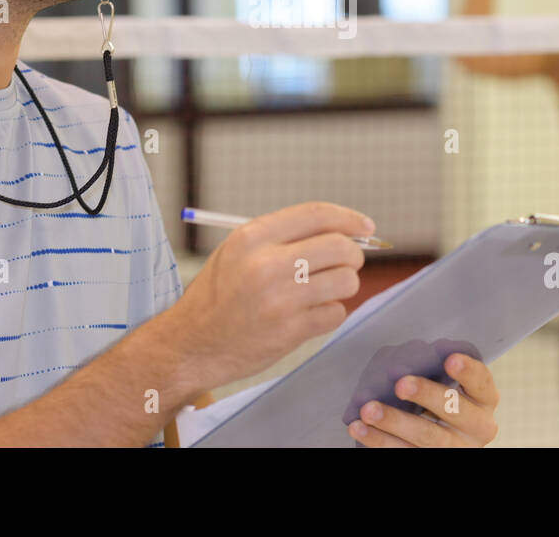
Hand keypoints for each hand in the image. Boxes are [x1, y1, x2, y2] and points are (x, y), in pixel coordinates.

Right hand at [170, 201, 371, 391]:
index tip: (366, 227)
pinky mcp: (289, 331)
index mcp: (252, 237)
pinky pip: (335, 312)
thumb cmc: (220, 294)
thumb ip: (285, 237)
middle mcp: (266, 264)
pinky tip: (308, 314)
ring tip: (322, 291)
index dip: (349, 218)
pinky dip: (330, 312)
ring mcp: (279, 299)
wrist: (192, 344)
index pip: (316, 215)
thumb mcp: (238, 251)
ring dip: (343, 285)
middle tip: (347, 263)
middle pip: (340, 247)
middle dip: (353, 254)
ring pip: (345, 280)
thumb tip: (344, 231)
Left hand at [347, 354, 499, 446]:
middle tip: (401, 384)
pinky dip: (378, 440)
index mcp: (483, 399)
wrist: (438, 436)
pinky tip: (358, 427)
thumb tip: (399, 361)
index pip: (480, 381)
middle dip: (426, 395)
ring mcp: (455, 448)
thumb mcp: (444, 381)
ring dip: (394, 422)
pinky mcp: (432, 460)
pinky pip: (404, 453)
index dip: (467, 371)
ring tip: (367, 410)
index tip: (449, 359)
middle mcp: (477, 427)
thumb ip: (432, 369)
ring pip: (426, 437)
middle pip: (453, 410)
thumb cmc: (437, 395)